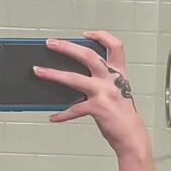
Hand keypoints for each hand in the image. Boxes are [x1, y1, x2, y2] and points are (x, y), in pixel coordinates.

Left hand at [34, 31, 148, 156]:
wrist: (132, 136)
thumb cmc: (122, 115)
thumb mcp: (118, 91)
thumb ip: (102, 80)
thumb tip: (74, 74)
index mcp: (118, 73)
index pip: (115, 46)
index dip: (101, 36)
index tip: (86, 34)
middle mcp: (112, 79)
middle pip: (88, 55)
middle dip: (67, 47)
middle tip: (50, 43)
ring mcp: (105, 93)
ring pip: (74, 78)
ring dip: (53, 74)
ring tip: (39, 71)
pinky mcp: (98, 108)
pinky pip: (75, 109)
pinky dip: (62, 114)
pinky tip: (54, 117)